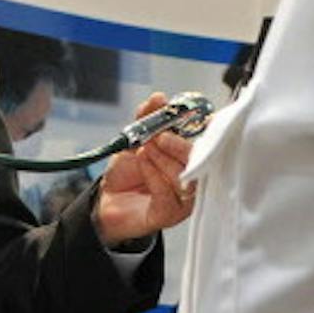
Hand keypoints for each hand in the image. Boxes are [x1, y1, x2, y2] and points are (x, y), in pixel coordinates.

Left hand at [94, 92, 199, 246]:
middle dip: (178, 144)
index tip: (192, 114)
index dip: (205, 127)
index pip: (207, 142)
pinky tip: (142, 164)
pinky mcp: (170, 214)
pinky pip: (168, 195)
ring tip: (144, 150)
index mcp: (188, 158)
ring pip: (184, 177)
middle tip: (159, 136)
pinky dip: (154, 175)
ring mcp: (183, 198)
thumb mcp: (134, 139)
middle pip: (199, 160)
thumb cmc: (127, 173)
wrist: (106, 200)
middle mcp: (191, 178)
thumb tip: (159, 98)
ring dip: (163, 159)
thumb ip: (146, 118)